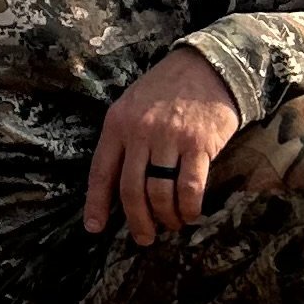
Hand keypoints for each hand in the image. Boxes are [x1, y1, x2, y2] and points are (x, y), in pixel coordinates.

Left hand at [82, 46, 243, 246]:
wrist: (208, 66)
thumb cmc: (166, 90)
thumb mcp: (132, 106)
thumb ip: (122, 140)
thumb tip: (116, 184)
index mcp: (116, 125)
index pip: (100, 172)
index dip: (97, 204)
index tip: (95, 228)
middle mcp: (139, 133)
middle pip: (131, 189)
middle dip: (136, 220)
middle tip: (143, 238)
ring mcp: (169, 138)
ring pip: (159, 192)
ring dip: (165, 217)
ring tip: (171, 225)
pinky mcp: (199, 144)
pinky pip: (190, 187)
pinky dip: (189, 207)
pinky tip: (191, 214)